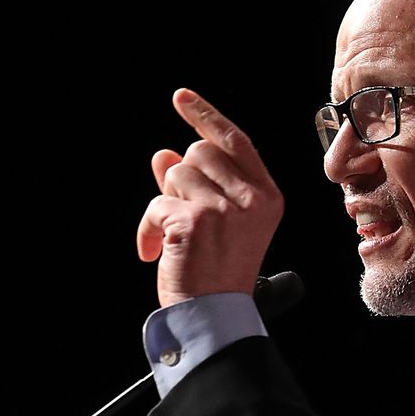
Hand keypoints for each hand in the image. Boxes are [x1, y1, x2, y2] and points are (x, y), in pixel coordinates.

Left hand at [136, 88, 283, 307]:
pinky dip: (147, 229)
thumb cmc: (216, 274)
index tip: (181, 97)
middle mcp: (252, 198)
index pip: (235, 141)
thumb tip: (165, 154)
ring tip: (177, 240)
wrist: (213, 317)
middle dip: (180, 180)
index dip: (206, 117)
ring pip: (174, 173)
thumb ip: (196, 185)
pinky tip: (155, 252)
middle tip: (185, 220)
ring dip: (164, 204)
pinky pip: (156, 203)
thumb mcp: (217, 224)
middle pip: (197, 152)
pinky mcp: (195, 220)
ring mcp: (224, 208)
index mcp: (266, 196)